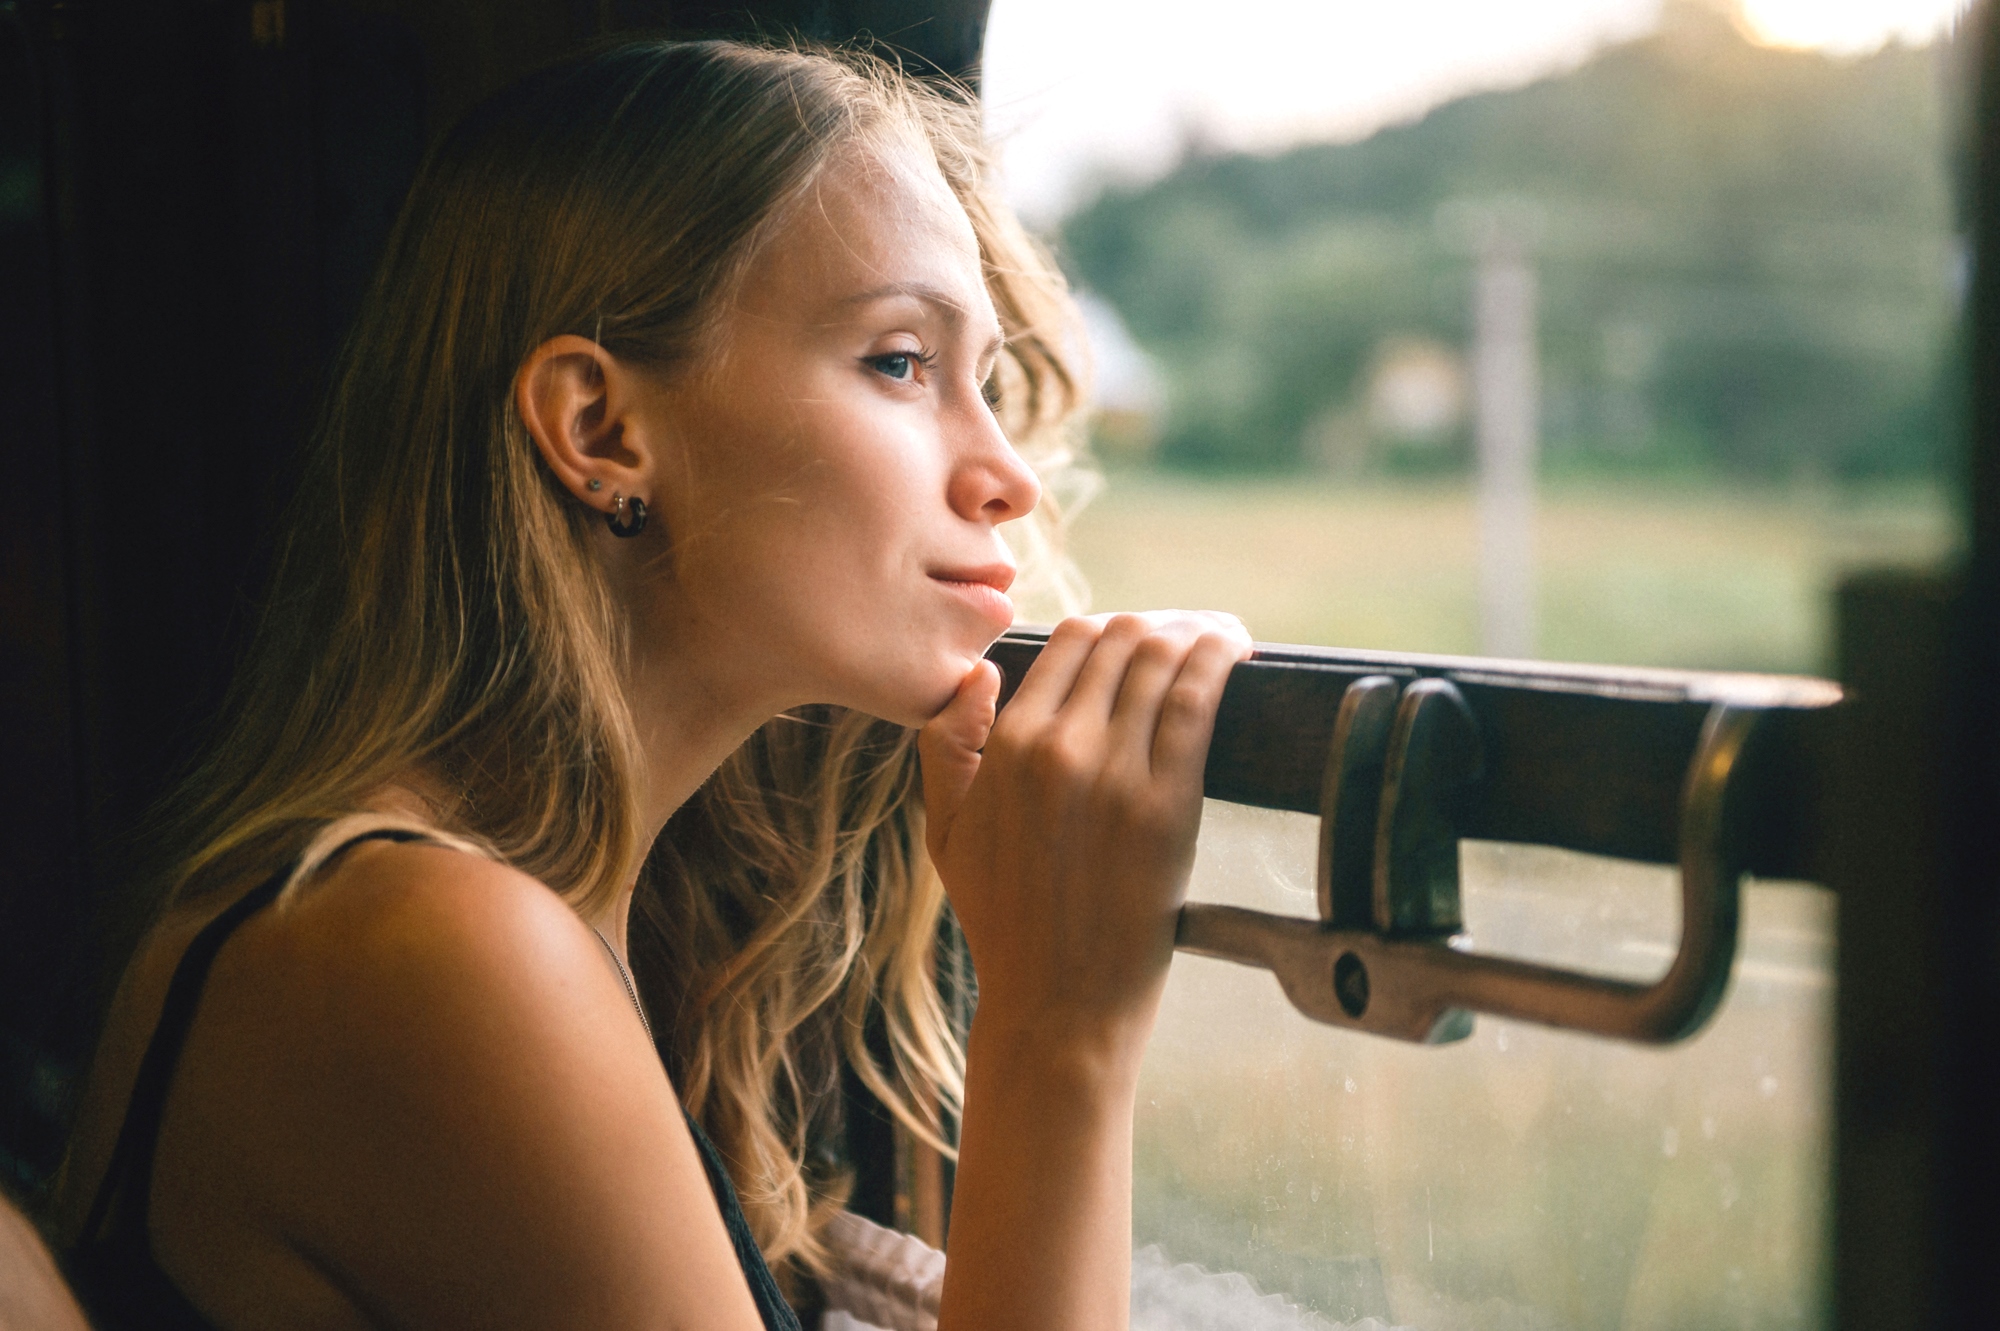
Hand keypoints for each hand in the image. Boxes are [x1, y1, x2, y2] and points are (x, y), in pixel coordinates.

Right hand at [918, 612, 1251, 1068]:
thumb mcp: (946, 832)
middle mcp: (1058, 747)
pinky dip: (1222, 660)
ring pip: (1162, 657)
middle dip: (1162, 626)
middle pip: (1123, 638)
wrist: (1056, 1005)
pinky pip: (1197, 700)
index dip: (1111, 631)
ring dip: (1199, 633)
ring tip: (1224, 639)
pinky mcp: (1167, 805)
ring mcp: (1115, 773)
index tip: (1142, 640)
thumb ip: (948, 744)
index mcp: (1007, 747)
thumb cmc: (1003, 923)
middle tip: (1193, 638)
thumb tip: (979, 672)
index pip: (1070, 641)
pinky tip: (1239, 652)